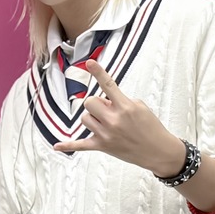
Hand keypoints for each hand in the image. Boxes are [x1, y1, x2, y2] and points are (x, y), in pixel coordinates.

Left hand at [54, 60, 186, 174]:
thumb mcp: (140, 107)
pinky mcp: (102, 146)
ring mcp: (106, 134)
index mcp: (125, 107)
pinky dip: (68, 145)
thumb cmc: (150, 127)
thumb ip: (120, 100)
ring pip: (85, 118)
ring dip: (93, 117)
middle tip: (109, 110)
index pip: (108, 85)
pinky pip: (80, 145)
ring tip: (106, 123)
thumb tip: (104, 102)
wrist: (157, 151)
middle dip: (97, 103)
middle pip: (90, 102)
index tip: (89, 62)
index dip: (98, 72)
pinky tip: (56, 146)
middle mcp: (113, 120)